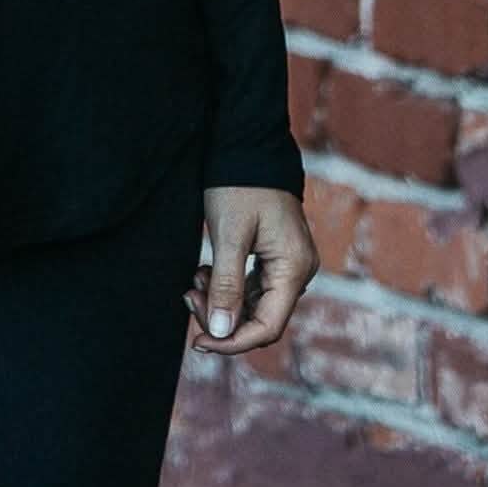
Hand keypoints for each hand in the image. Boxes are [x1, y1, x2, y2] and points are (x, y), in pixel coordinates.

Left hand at [186, 185, 316, 355]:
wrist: (248, 145)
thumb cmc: (239, 185)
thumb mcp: (228, 235)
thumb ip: (225, 286)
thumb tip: (219, 332)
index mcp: (294, 267)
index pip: (267, 327)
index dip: (232, 341)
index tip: (198, 342)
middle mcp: (299, 271)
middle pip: (261, 319)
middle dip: (221, 317)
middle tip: (188, 297)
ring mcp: (290, 264)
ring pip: (255, 304)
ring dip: (221, 301)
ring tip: (193, 281)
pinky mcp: (277, 256)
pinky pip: (253, 287)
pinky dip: (228, 286)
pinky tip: (205, 274)